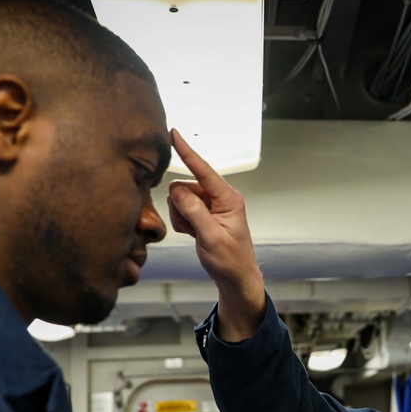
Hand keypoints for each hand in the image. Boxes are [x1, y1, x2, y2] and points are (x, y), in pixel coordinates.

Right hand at [167, 129, 264, 340]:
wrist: (236, 278)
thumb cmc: (230, 261)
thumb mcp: (211, 238)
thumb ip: (194, 212)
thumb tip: (177, 190)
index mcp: (228, 198)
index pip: (203, 170)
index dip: (187, 152)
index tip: (174, 133)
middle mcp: (221, 197)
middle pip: (186, 186)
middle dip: (181, 206)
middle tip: (191, 228)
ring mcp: (212, 205)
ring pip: (181, 198)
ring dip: (181, 216)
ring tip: (194, 233)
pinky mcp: (204, 214)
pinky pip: (182, 209)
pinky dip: (182, 222)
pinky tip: (193, 234)